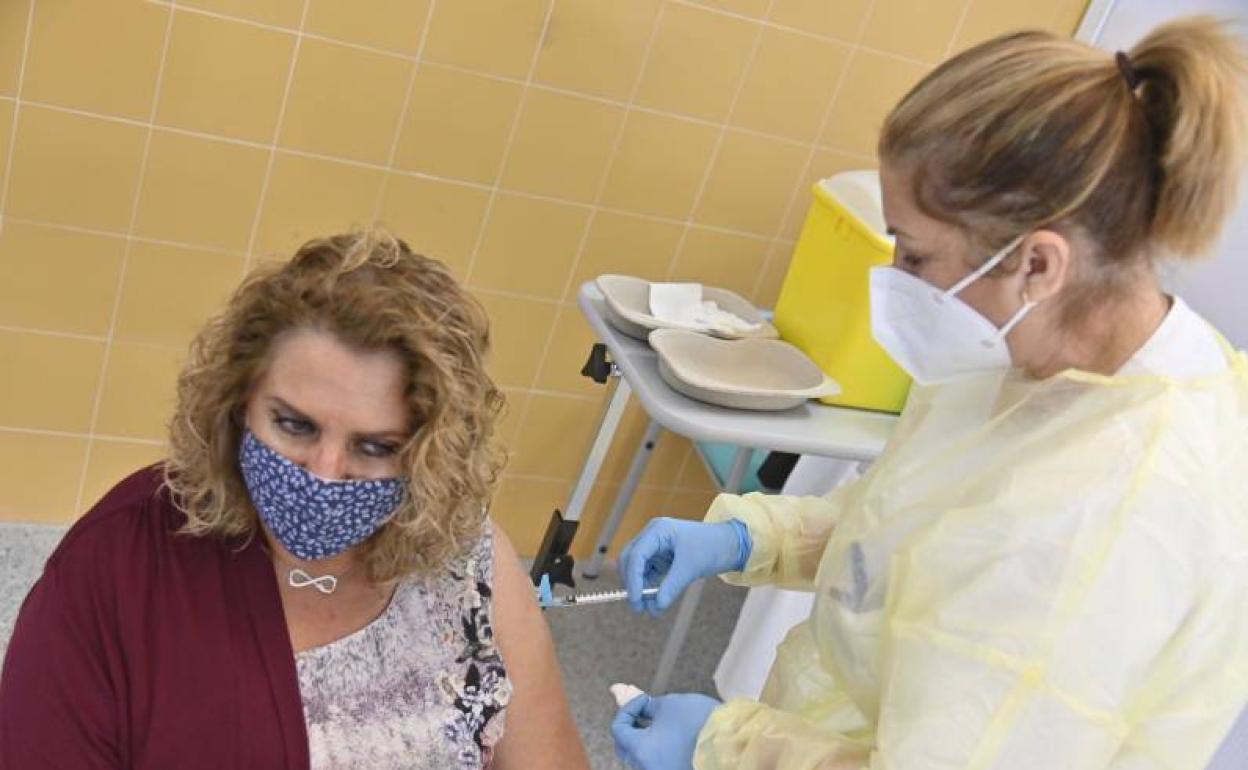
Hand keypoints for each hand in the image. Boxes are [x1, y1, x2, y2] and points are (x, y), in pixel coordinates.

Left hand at [611, 693, 719, 769]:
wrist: (731, 743)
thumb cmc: (700, 723)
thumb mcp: (669, 704)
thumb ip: (650, 707)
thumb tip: (643, 708)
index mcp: (640, 750)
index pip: (618, 729)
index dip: (629, 709)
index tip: (643, 700)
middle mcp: (646, 768)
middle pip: (626, 748)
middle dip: (631, 728)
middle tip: (642, 713)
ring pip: (641, 759)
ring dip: (644, 741)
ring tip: (656, 726)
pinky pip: (656, 764)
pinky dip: (657, 751)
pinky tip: (668, 739)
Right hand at [618, 518, 749, 614]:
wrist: (728, 545)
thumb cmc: (711, 548)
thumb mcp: (690, 568)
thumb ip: (671, 587)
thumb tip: (655, 607)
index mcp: (658, 530)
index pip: (636, 555)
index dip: (633, 579)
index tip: (636, 600)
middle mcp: (653, 536)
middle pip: (630, 560)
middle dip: (632, 583)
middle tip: (638, 607)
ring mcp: (655, 546)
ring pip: (636, 569)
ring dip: (639, 587)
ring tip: (648, 607)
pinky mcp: (660, 557)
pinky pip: (647, 573)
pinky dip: (648, 587)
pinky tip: (654, 600)